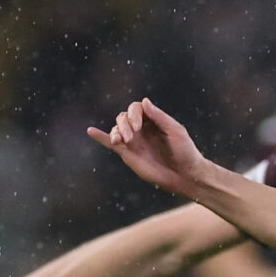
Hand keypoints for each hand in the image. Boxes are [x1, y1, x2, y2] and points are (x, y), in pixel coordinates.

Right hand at [90, 98, 210, 196]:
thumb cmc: (184, 151)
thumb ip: (159, 117)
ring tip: (120, 141)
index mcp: (152, 120)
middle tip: (131, 137)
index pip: (136, 108)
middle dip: (124, 124)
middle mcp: (141, 128)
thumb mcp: (175, 131)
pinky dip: (100, 136)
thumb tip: (144, 101)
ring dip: (116, 131)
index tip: (138, 126)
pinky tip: (91, 131)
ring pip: (117, 128)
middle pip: (123, 117)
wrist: (184, 175)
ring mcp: (133, 141)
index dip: (134, 113)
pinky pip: (110, 143)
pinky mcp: (128, 154)